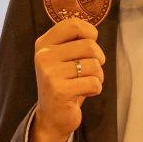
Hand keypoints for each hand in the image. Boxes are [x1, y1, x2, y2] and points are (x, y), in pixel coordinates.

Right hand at [28, 18, 105, 141]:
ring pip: (94, 65)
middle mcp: (43, 55)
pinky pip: (94, 83)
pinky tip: (84, 93)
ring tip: (85, 83)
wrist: (52, 116)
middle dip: (98, 59)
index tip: (90, 46)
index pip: (73, 24)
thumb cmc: (64, 83)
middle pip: (89, 45)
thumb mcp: (62, 58)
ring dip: (98, 76)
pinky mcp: (59, 90)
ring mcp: (50, 73)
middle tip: (90, 70)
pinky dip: (95, 89)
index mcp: (44, 44)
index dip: (90, 33)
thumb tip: (93, 30)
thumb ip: (73, 42)